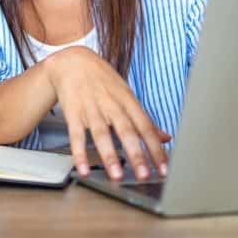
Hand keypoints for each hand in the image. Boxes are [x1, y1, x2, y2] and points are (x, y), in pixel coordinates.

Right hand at [44, 45, 170, 181]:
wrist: (72, 61)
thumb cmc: (102, 80)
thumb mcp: (126, 94)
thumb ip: (143, 118)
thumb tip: (165, 137)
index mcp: (127, 100)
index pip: (145, 126)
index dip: (156, 148)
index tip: (164, 169)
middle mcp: (111, 104)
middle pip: (126, 130)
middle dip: (136, 154)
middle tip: (144, 175)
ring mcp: (91, 107)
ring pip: (102, 133)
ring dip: (110, 156)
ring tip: (117, 176)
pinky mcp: (73, 112)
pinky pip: (76, 135)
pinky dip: (79, 153)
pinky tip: (83, 169)